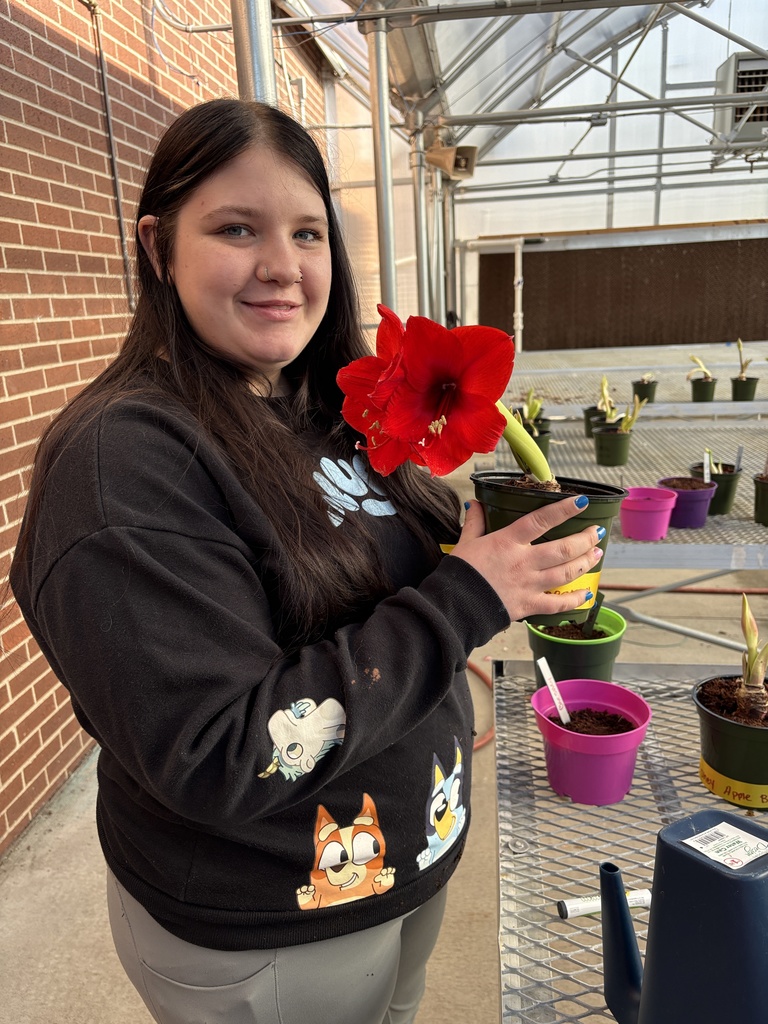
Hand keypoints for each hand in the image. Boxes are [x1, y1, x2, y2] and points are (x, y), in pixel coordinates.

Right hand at [450, 496, 602, 620]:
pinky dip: (574, 599)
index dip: (564, 509)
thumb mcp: (466, 542)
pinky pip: (557, 603)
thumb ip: (475, 522)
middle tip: (597, 533)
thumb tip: (474, 503)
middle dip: (584, 539)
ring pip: (565, 572)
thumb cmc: (460, 573)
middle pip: (562, 549)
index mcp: (508, 542)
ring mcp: (529, 584)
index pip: (541, 520)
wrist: (454, 606)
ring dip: (585, 562)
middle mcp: (523, 562)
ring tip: (597, 553)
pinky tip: (586, 593)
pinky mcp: (529, 605)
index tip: (582, 502)